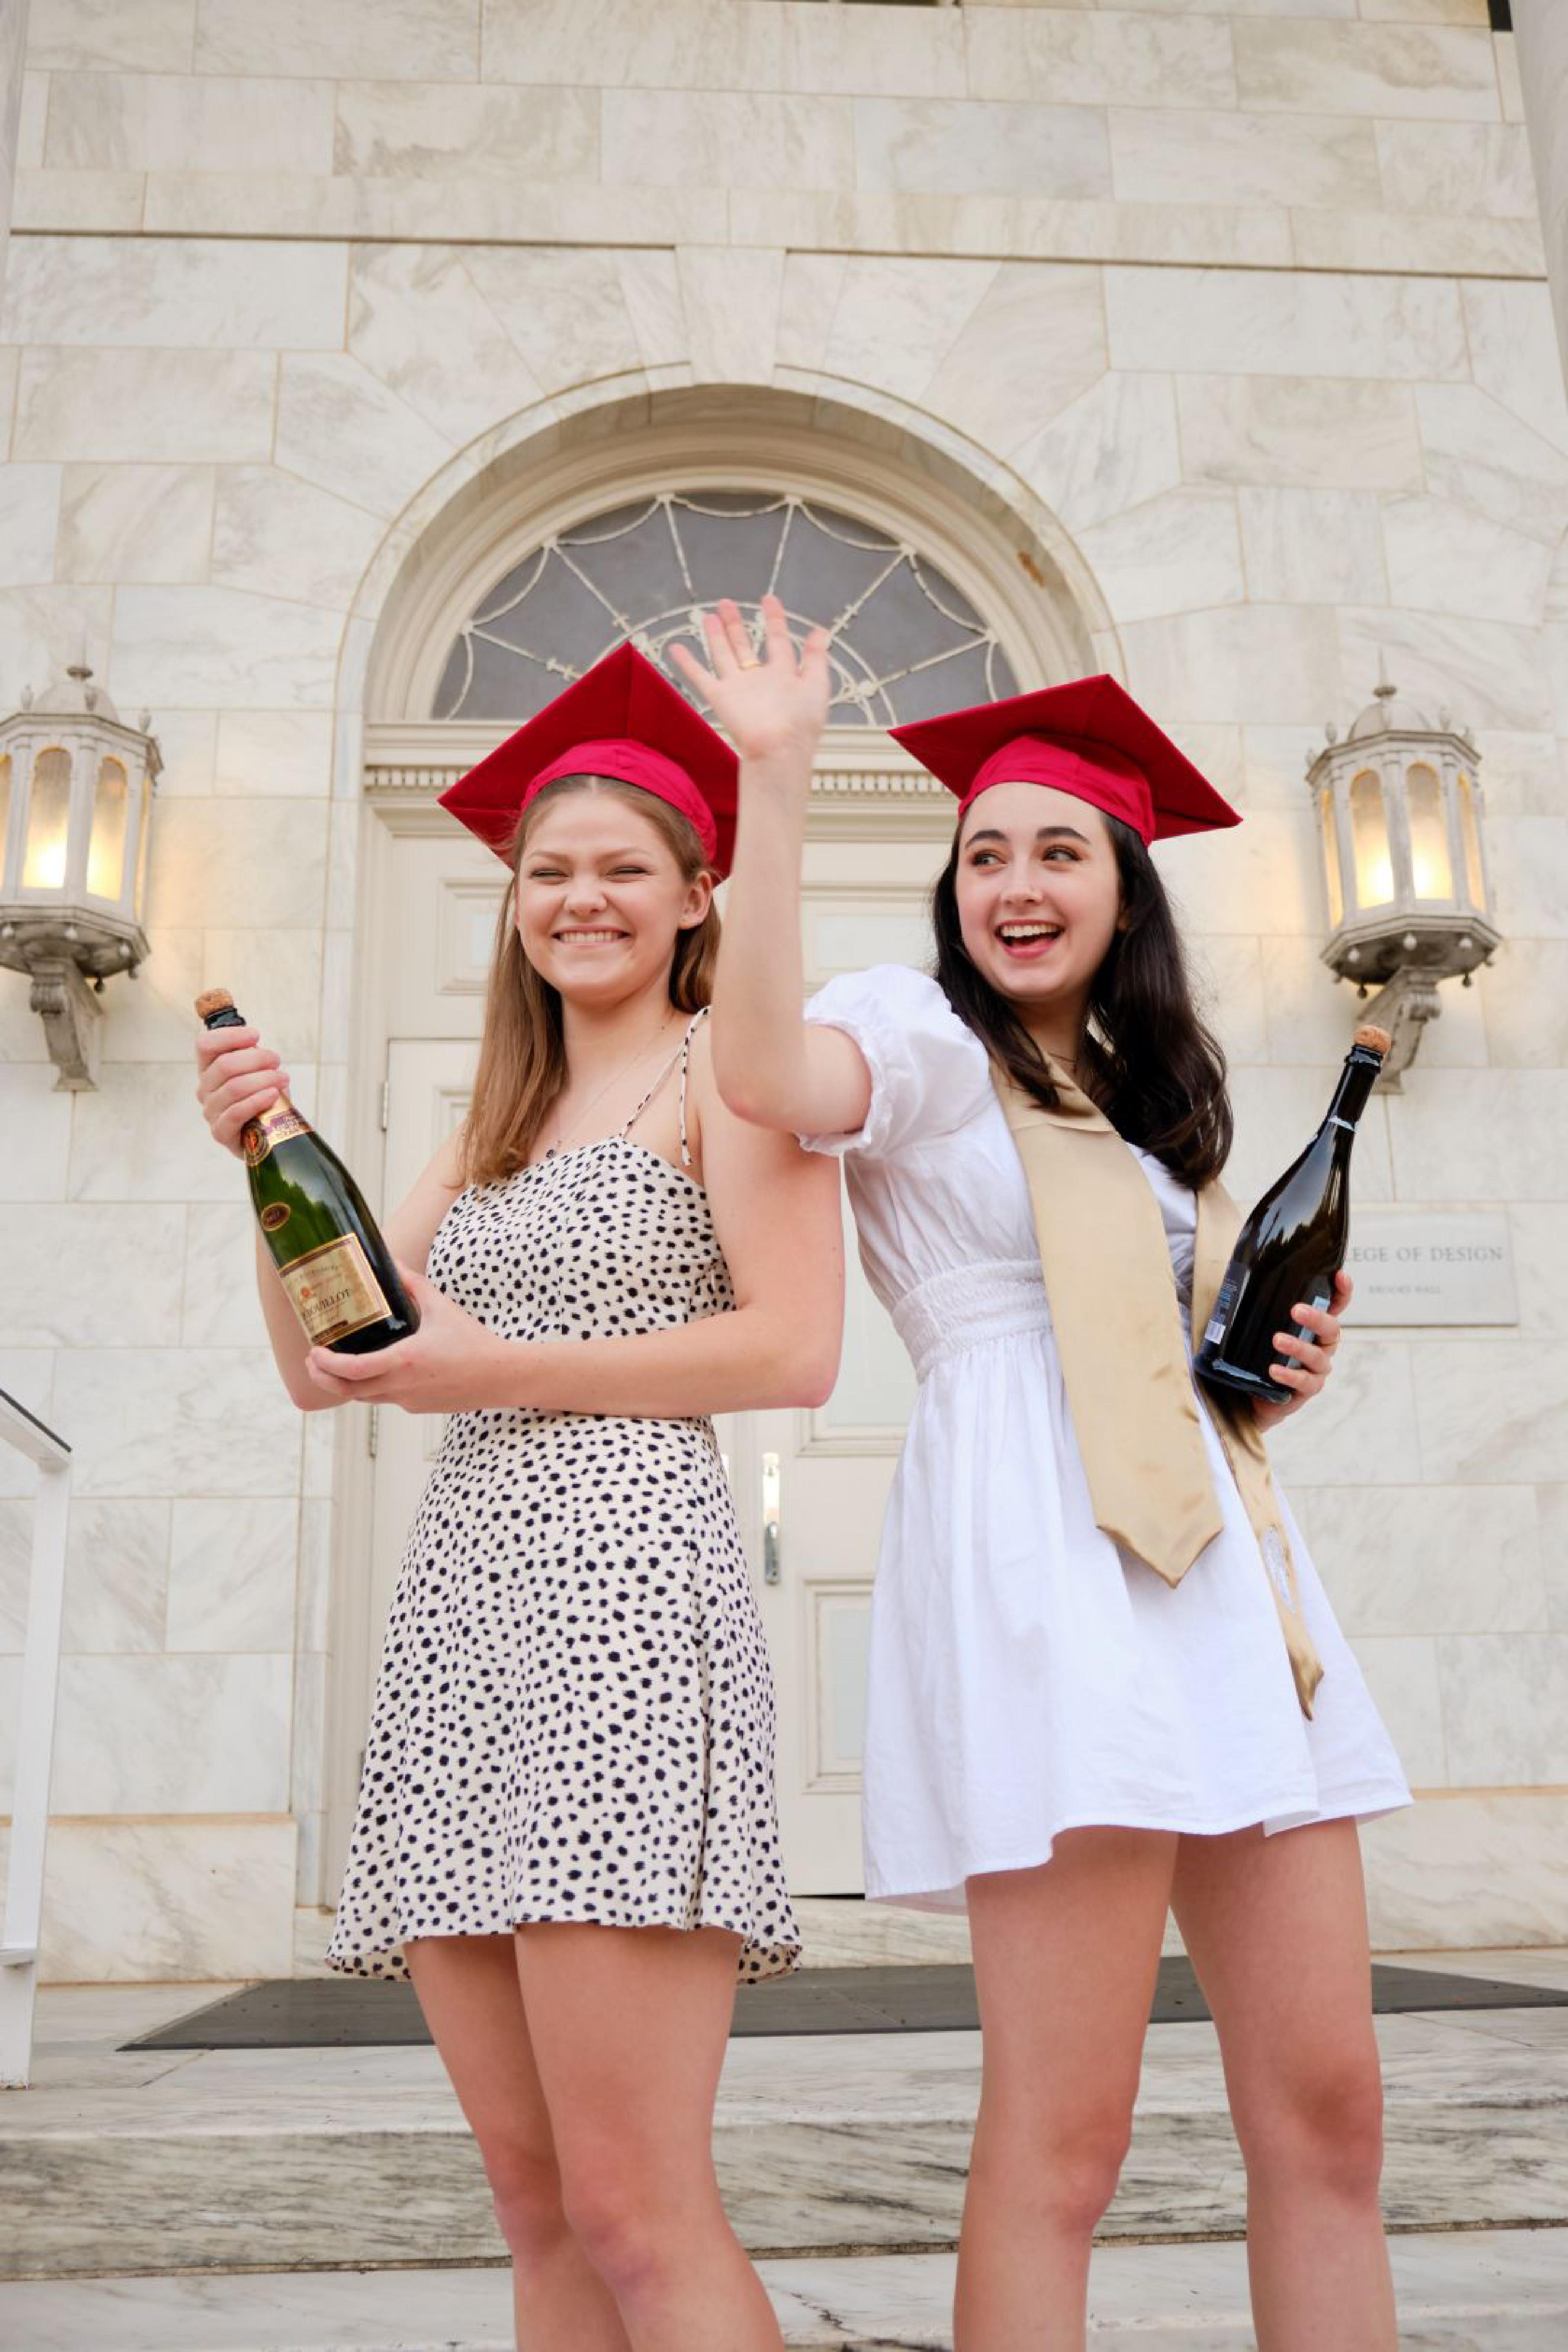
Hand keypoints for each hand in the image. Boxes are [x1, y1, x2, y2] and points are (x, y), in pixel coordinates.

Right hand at [195, 1022, 290, 1156]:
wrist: (265, 1133)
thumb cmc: (261, 1097)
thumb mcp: (257, 1072)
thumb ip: (254, 1057)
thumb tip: (259, 1049)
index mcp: (208, 1068)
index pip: (205, 1045)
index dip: (229, 1036)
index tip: (255, 1036)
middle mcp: (205, 1088)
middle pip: (224, 1065)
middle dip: (256, 1059)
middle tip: (276, 1060)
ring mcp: (211, 1111)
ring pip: (234, 1088)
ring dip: (263, 1079)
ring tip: (282, 1079)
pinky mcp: (221, 1132)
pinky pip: (236, 1113)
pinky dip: (257, 1101)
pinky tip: (273, 1095)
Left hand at [303, 1266, 509, 1412]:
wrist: (500, 1376)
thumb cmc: (474, 1343)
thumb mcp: (442, 1308)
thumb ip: (414, 1285)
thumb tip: (393, 1263)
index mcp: (404, 1361)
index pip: (353, 1370)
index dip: (327, 1364)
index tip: (314, 1351)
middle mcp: (402, 1386)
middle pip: (348, 1391)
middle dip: (323, 1378)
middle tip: (313, 1361)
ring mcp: (408, 1400)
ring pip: (365, 1397)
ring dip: (346, 1384)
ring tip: (336, 1365)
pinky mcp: (417, 1407)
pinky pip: (386, 1398)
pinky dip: (373, 1386)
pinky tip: (377, 1370)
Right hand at [669, 593, 830, 766]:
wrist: (779, 747)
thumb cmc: (801, 722)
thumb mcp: (816, 684)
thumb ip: (816, 657)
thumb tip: (820, 631)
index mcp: (782, 675)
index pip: (777, 640)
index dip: (774, 619)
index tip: (768, 599)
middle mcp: (758, 679)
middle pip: (744, 645)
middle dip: (736, 624)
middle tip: (726, 603)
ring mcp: (737, 688)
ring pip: (723, 655)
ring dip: (715, 636)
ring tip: (709, 616)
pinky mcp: (720, 698)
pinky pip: (700, 677)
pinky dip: (687, 663)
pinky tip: (675, 648)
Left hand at [1253, 1270, 1352, 1424]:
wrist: (1257, 1393)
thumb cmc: (1263, 1353)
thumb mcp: (1264, 1327)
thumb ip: (1264, 1309)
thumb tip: (1240, 1281)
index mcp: (1315, 1326)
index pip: (1336, 1305)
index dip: (1342, 1291)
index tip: (1340, 1276)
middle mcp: (1322, 1345)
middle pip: (1331, 1329)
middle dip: (1316, 1318)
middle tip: (1296, 1310)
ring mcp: (1317, 1368)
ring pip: (1316, 1356)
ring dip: (1298, 1347)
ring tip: (1277, 1340)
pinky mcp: (1308, 1388)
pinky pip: (1304, 1381)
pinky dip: (1289, 1375)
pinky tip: (1274, 1370)